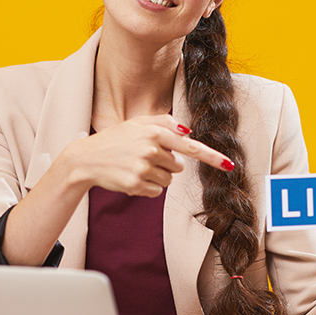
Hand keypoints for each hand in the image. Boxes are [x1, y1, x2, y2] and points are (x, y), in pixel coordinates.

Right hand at [65, 115, 232, 196]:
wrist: (85, 159)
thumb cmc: (116, 139)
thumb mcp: (138, 123)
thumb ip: (164, 123)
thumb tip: (188, 132)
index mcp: (154, 133)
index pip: (190, 147)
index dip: (212, 157)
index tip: (229, 165)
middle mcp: (151, 150)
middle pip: (178, 166)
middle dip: (166, 163)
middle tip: (143, 157)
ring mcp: (143, 169)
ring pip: (168, 180)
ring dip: (156, 176)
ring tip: (135, 166)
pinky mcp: (136, 185)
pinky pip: (156, 191)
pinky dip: (147, 187)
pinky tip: (131, 177)